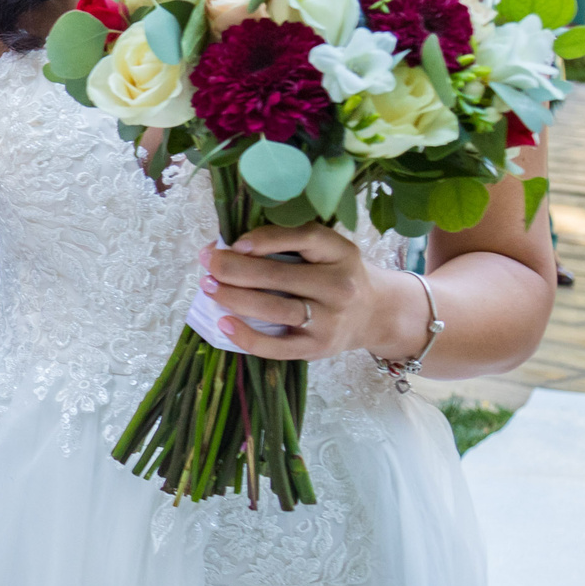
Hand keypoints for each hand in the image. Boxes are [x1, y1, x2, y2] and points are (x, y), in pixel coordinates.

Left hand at [199, 223, 429, 362]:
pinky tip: (223, 323)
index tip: (235, 242)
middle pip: (280, 276)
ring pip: (276, 308)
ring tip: (208, 287)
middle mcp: (339, 286)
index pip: (304, 238)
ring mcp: (329, 320)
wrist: (376, 314)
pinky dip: (247, 337)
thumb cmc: (335, 275)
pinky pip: (278, 346)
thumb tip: (226, 246)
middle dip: (235, 268)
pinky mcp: (318, 348)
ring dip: (235, 297)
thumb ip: (287, 243)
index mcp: (340, 253)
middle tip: (208, 262)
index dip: (266, 239)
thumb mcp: (325, 251)